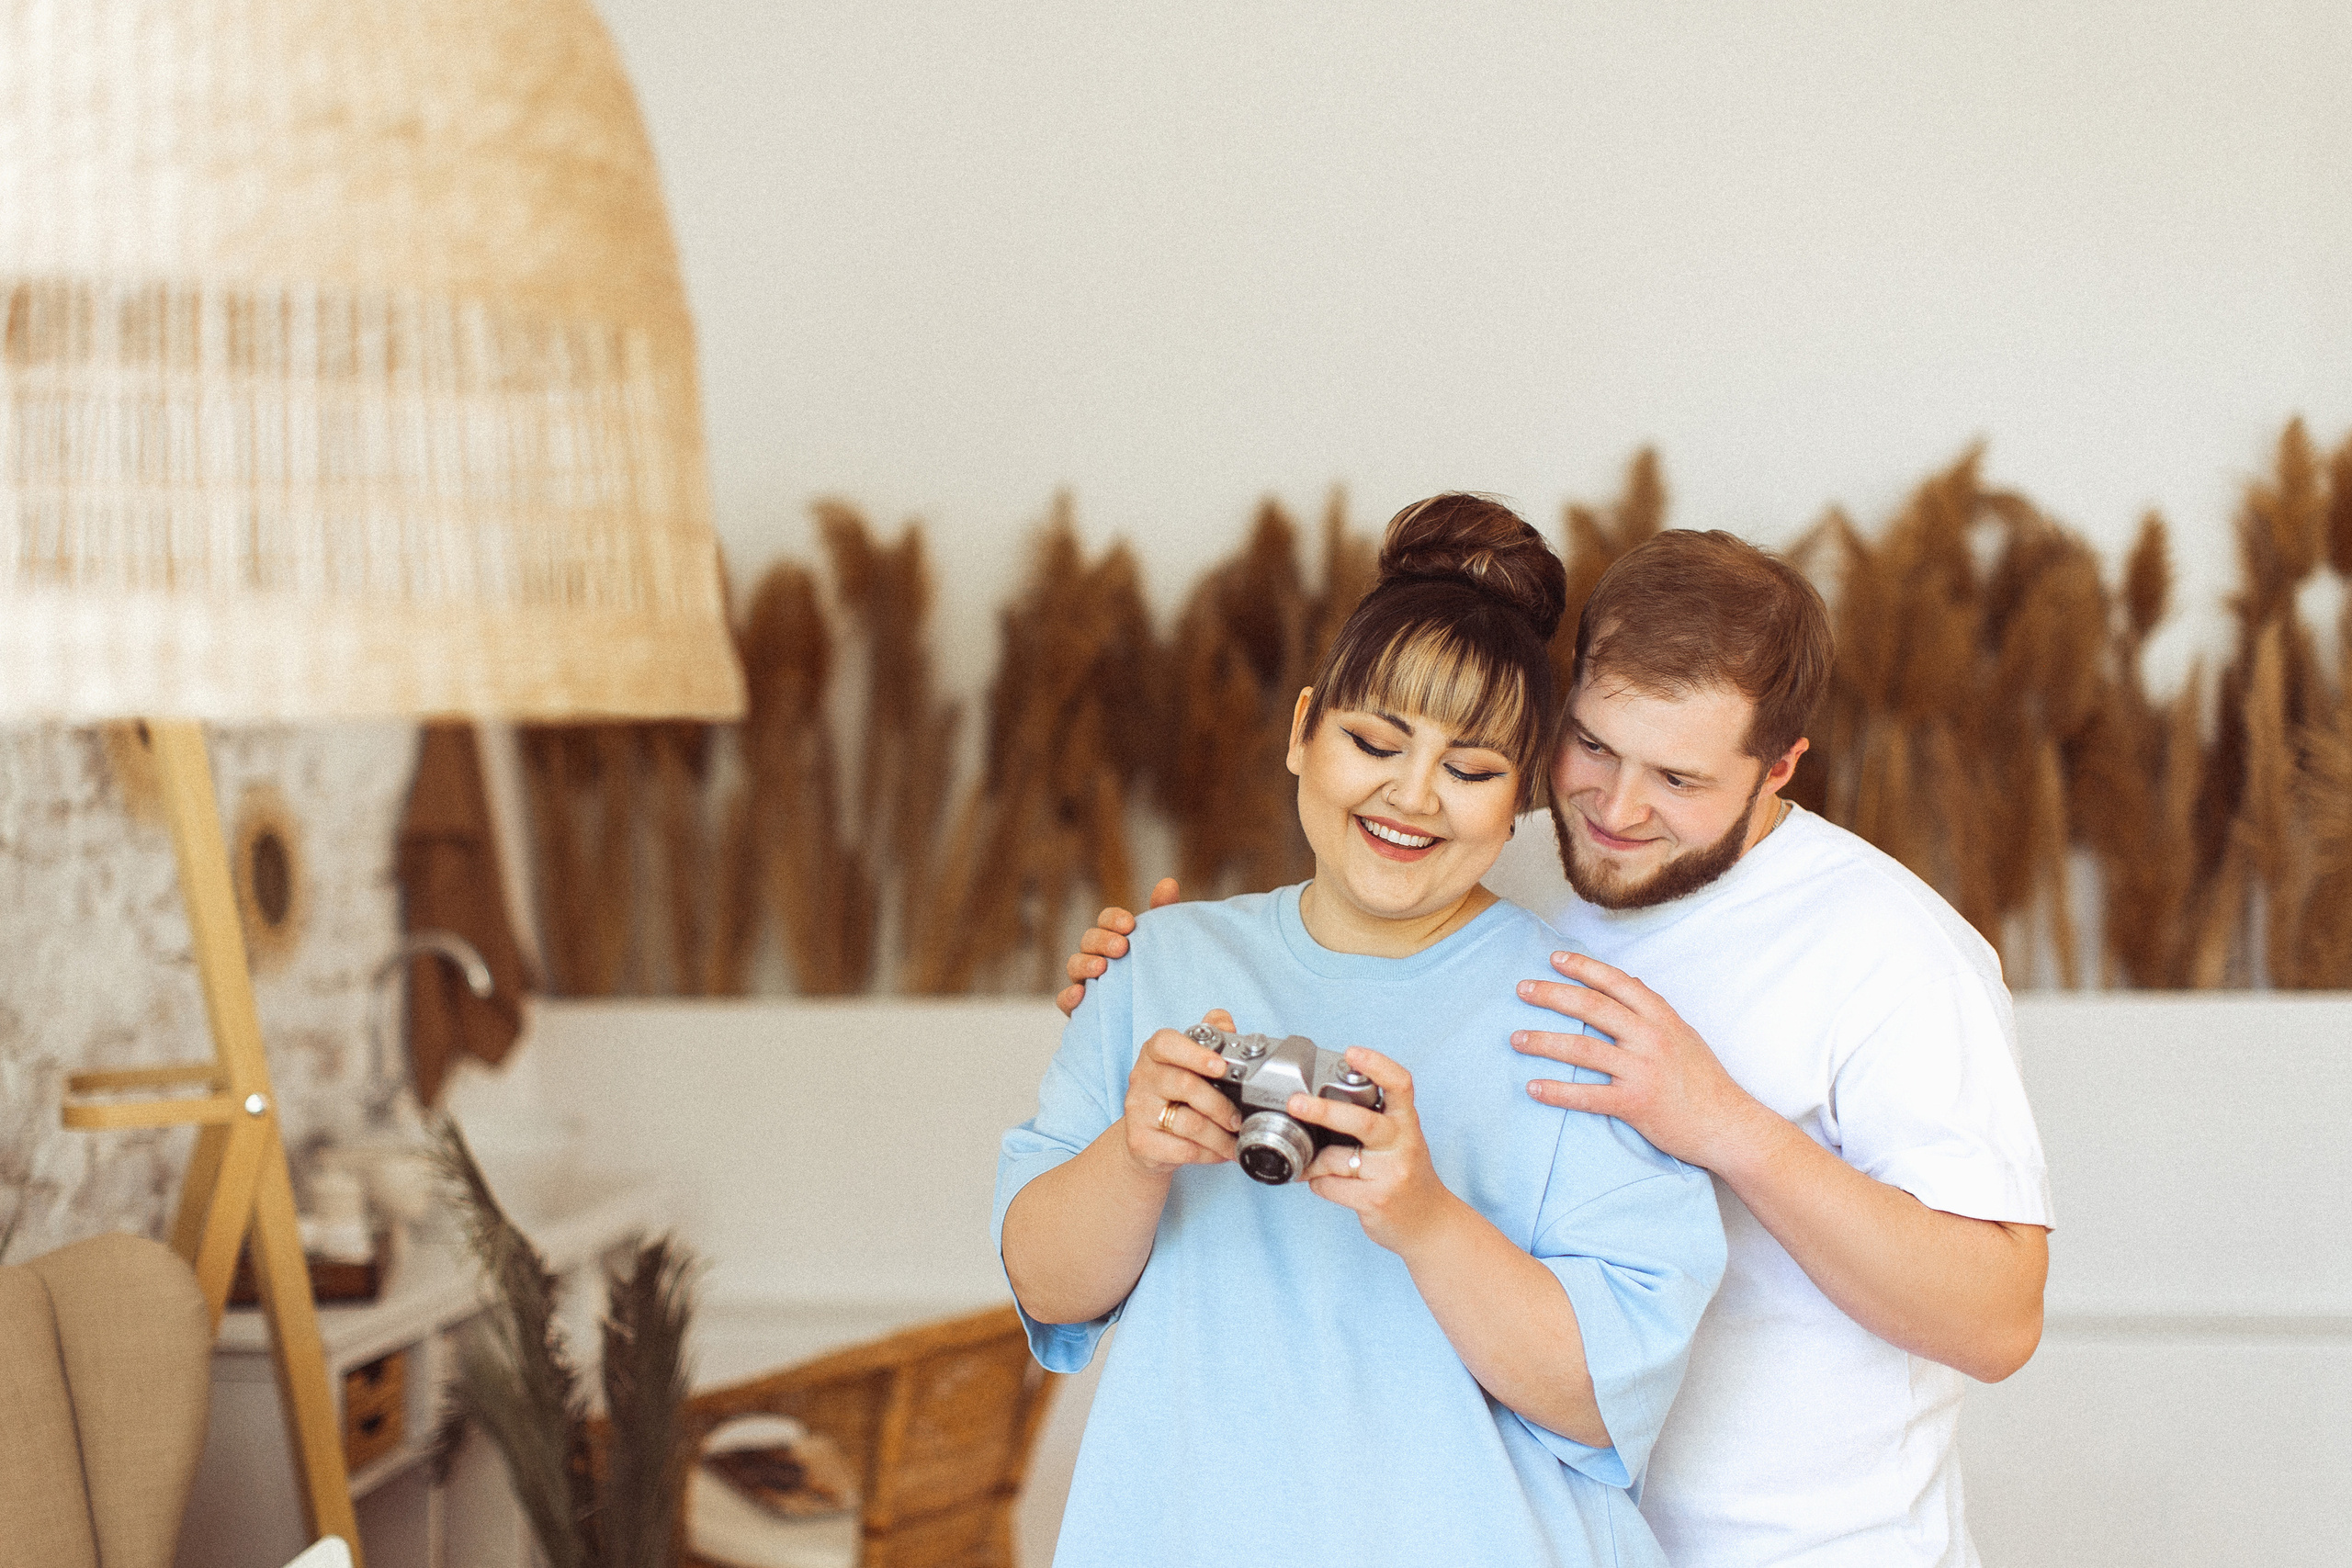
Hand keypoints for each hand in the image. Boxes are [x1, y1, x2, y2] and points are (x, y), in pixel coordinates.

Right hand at [1055, 877, 1180, 1015]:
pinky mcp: (1081, 1010)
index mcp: (1116, 938)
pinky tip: (1080, 995)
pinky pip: (1064, 1001)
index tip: (1130, 925)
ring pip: (1073, 966)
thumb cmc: (1159, 976)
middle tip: (1121, 948)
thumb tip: (1167, 883)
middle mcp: (1097, 957)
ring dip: (1084, 964)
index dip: (1114, 919)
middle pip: (1089, 940)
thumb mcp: (1165, 946)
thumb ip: (1164, 916)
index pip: (1107, 920)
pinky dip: (1068, 997)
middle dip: (1102, 941)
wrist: (1159, 1018)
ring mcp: (1086, 982)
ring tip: (1101, 968)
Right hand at [1121, 1008, 1242, 1174]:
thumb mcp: (1189, 1062)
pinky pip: (1183, 1150)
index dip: (1195, 1054)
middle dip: (1220, 1105)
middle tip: (1238, 1119)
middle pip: (1185, 1086)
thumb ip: (1209, 1036)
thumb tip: (1226, 1023)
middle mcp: (1141, 1078)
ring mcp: (1137, 1111)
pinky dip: (1209, 1154)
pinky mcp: (1140, 1142)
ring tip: (1234, 1142)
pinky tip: (1219, 1154)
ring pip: (1189, 1123)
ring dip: (1220, 1137)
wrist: (1146, 1139)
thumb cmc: (1174, 1095)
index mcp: (1155, 1053)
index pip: (1167, 1044)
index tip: (1221, 1066)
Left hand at [1293, 1048, 1452, 1251]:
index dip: (1377, 1065)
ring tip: (1314, 1167)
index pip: (1400, 1085)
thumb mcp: (1400, 1142)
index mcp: (1406, 1124)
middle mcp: (1402, 1145)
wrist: (1431, 1224)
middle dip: (1324, 1111)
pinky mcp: (1376, 1200)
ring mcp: (1390, 1174)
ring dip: (1315, 1164)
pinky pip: (1329, 1186)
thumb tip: (1318, 1105)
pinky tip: (1328, 1185)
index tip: (1352, 1053)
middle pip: (1362, 1121)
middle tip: (1295, 1103)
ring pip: (1334, 1160)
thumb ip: (1372, 1121)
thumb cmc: (1406, 1177)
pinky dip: (1318, 1184)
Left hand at [1511, 951, 1763, 1167]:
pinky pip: (1588, 1095)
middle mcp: (1650, 1038)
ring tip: (1516, 1039)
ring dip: (1544, 1042)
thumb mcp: (1684, 1034)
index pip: (1616, 983)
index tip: (1553, 958)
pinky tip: (1533, 1088)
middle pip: (1592, 1008)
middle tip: (1521, 989)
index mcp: (1661, 1017)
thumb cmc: (1705, 1080)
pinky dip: (1558, 1092)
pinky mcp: (1635, 1104)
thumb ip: (1654, 1009)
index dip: (1583, 968)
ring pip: (1583, 1050)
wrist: (1729, 1125)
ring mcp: (1642, 1071)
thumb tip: (1629, 979)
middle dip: (1552, 995)